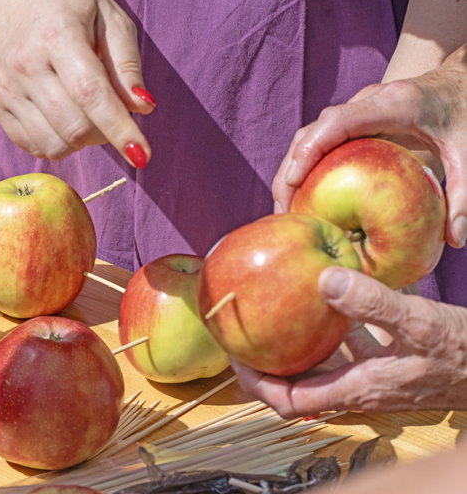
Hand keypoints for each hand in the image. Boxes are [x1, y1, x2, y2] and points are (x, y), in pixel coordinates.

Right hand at [0, 0, 152, 166]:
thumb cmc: (70, 4)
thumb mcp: (110, 19)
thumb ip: (127, 66)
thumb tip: (143, 109)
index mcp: (58, 37)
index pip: (92, 95)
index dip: (120, 130)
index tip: (142, 156)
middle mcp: (26, 65)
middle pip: (75, 128)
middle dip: (105, 134)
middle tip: (111, 115)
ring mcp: (6, 88)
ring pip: (54, 145)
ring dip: (81, 142)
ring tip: (86, 115)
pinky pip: (33, 147)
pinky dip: (57, 143)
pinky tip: (63, 118)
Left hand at [232, 267, 466, 417]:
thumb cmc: (466, 354)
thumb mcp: (420, 323)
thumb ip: (373, 303)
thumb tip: (322, 279)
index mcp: (357, 389)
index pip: (289, 402)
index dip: (258, 384)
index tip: (236, 355)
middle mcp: (358, 387)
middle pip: (296, 385)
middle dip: (266, 362)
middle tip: (245, 330)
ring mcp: (372, 375)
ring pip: (319, 365)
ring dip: (295, 343)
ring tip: (273, 311)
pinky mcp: (387, 360)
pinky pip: (347, 347)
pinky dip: (330, 328)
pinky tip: (327, 297)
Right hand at [273, 45, 466, 247]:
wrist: (462, 80)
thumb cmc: (465, 111)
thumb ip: (464, 193)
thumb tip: (456, 239)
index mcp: (391, 104)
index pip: (336, 123)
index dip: (308, 151)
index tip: (293, 182)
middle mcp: (365, 104)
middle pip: (311, 133)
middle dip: (289, 171)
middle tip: (283, 212)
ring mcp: (355, 112)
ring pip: (309, 138)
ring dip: (292, 172)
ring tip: (287, 212)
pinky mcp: (353, 123)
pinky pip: (321, 144)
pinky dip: (307, 170)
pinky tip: (307, 201)